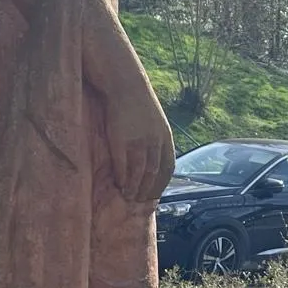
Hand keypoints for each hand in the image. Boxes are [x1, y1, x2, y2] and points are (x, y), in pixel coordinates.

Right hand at [104, 86, 173, 202]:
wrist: (126, 85)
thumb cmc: (140, 104)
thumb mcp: (156, 123)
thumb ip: (157, 141)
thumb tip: (155, 160)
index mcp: (166, 138)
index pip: (167, 168)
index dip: (161, 184)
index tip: (155, 196)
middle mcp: (155, 142)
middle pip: (153, 173)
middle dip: (147, 190)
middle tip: (140, 202)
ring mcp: (138, 141)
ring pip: (139, 172)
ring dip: (134, 188)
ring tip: (128, 196)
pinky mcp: (121, 139)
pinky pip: (123, 165)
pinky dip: (122, 177)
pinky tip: (119, 184)